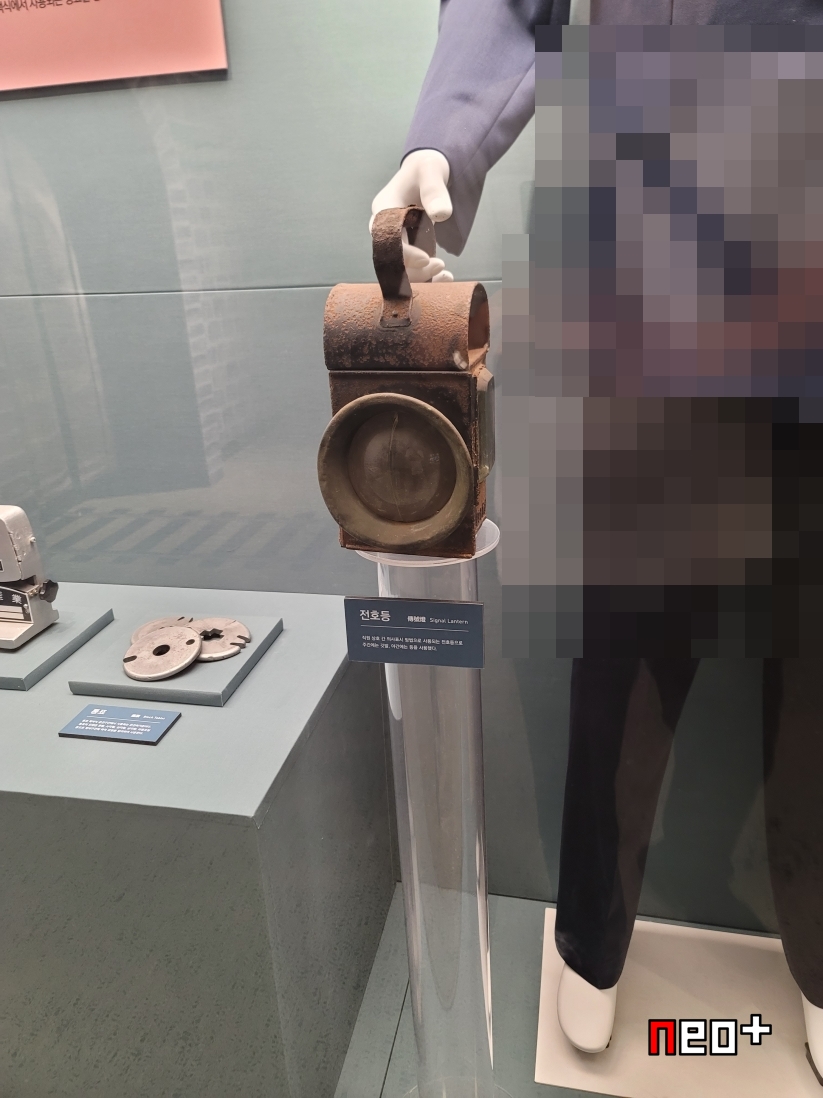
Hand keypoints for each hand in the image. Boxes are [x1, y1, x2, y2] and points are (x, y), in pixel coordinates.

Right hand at [371, 149, 454, 281]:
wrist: (429, 172)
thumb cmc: (426, 168)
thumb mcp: (431, 170)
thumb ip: (434, 190)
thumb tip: (441, 214)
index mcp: (384, 209)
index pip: (386, 238)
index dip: (404, 253)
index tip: (426, 258)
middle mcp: (385, 228)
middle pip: (391, 259)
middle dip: (413, 269)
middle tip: (439, 266)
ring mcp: (396, 239)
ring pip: (401, 267)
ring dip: (421, 275)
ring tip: (444, 273)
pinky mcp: (409, 246)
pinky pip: (413, 267)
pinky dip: (428, 276)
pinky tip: (445, 278)